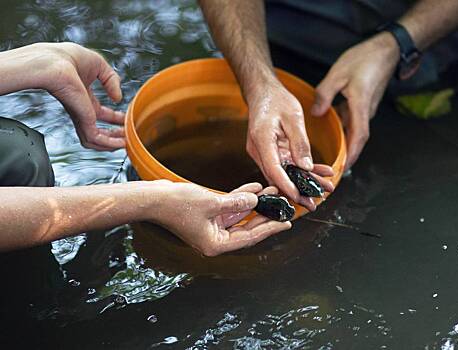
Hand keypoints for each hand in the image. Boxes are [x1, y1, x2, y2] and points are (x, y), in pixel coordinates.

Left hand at [23, 42, 124, 150]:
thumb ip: (112, 80)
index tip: (127, 118)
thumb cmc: (69, 58)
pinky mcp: (82, 119)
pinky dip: (110, 144)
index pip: (101, 113)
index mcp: (83, 96)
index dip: (115, 118)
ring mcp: (80, 115)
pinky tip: (121, 143)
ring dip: (112, 144)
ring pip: (96, 140)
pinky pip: (96, 139)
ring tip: (126, 142)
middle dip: (115, 134)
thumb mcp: (99, 66)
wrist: (56, 62)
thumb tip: (118, 98)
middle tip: (128, 133)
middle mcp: (81, 108)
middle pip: (99, 130)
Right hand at [152, 181, 291, 255]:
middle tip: (283, 206)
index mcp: (216, 244)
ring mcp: (211, 227)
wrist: (152, 198)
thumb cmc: (176, 205)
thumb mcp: (212, 202)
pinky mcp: (207, 214)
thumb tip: (256, 199)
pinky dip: (241, 198)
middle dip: (265, 214)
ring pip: (240, 216)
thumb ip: (237, 202)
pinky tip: (255, 188)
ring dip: (255, 203)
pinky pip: (230, 207)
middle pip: (248, 227)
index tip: (286, 223)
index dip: (270, 229)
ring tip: (272, 191)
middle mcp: (215, 238)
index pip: (250, 237)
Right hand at [246, 82, 334, 210]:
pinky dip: (301, 171)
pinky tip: (318, 174)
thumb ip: (300, 142)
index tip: (299, 197)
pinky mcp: (270, 153)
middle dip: (297, 191)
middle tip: (314, 203)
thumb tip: (306, 166)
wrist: (263, 92)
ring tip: (323, 189)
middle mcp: (259, 150)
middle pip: (278, 177)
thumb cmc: (276, 100)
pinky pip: (286, 166)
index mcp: (262, 140)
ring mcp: (264, 153)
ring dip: (302, 183)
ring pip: (283, 174)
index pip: (274, 169)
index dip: (287, 186)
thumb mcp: (293, 117)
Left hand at [311, 33, 399, 169]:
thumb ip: (325, 94)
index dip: (351, 154)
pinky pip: (354, 120)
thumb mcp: (338, 73)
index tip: (344, 168)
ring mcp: (367, 108)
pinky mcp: (365, 103)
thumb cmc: (365, 58)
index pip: (358, 136)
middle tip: (334, 168)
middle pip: (357, 139)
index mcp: (361, 105)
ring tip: (332, 153)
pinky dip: (345, 128)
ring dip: (346, 143)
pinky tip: (333, 127)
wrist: (387, 49)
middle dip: (347, 155)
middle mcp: (366, 111)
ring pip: (355, 130)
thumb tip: (316, 113)